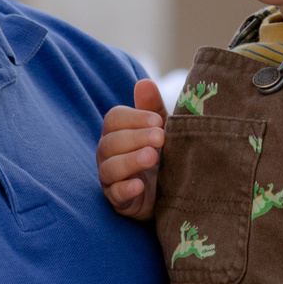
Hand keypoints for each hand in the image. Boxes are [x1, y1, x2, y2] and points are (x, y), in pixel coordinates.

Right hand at [97, 80, 166, 220]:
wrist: (174, 190)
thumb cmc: (163, 153)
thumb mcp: (161, 129)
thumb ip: (152, 108)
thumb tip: (144, 82)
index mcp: (116, 132)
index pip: (114, 119)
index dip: (134, 118)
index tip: (159, 121)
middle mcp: (108, 154)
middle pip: (110, 142)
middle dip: (135, 138)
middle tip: (161, 137)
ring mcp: (111, 178)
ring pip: (109, 168)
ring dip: (130, 161)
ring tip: (152, 156)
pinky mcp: (119, 201)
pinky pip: (115, 195)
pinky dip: (125, 189)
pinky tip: (139, 186)